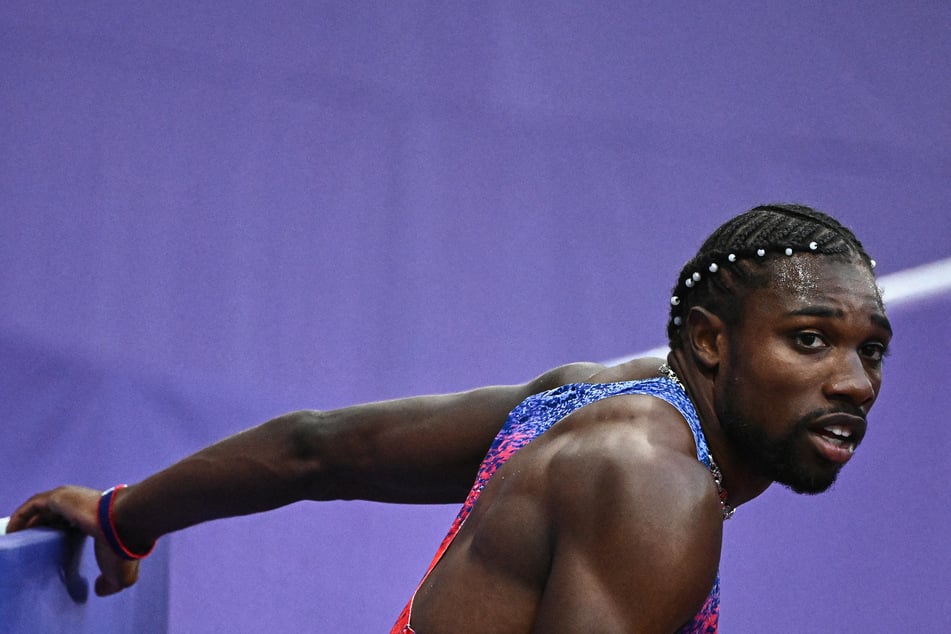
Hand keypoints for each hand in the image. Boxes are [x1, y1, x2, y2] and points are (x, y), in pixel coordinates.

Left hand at [8, 486, 140, 595]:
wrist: (125, 523)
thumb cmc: (123, 547)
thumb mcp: (120, 576)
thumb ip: (109, 584)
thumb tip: (100, 590)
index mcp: (98, 520)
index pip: (74, 525)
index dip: (60, 536)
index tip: (49, 552)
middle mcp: (84, 507)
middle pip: (56, 517)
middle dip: (41, 529)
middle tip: (29, 547)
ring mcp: (71, 500)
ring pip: (42, 510)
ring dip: (28, 523)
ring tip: (16, 540)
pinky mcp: (59, 497)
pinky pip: (32, 506)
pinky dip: (20, 517)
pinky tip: (11, 532)